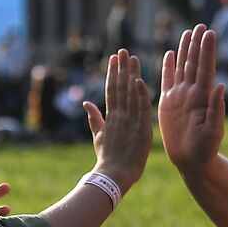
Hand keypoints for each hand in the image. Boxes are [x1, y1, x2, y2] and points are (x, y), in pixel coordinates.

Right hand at [86, 48, 151, 192]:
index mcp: (110, 117)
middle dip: (121, 68)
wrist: (113, 176)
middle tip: (123, 51)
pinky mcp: (141, 130)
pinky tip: (140, 81)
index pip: (112, 90)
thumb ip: (94, 118)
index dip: (112, 73)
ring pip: (131, 95)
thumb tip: (86, 102)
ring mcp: (130, 122)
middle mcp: (119, 116)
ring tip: (133, 58)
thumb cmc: (106, 159)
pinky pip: (142, 109)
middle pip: (120, 87)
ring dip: (132, 75)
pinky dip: (141, 95)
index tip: (113, 58)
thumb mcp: (98, 136)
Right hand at [158, 24, 225, 172]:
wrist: (191, 161)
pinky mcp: (168, 104)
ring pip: (182, 68)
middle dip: (197, 44)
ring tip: (187, 33)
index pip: (205, 68)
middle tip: (200, 25)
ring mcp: (180, 97)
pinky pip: (166, 81)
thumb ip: (217, 110)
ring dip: (184, 50)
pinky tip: (169, 54)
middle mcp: (192, 93)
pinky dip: (168, 67)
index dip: (207, 50)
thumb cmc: (206, 150)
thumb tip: (221, 86)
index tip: (210, 32)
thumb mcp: (214, 131)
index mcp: (203, 97)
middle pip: (194, 63)